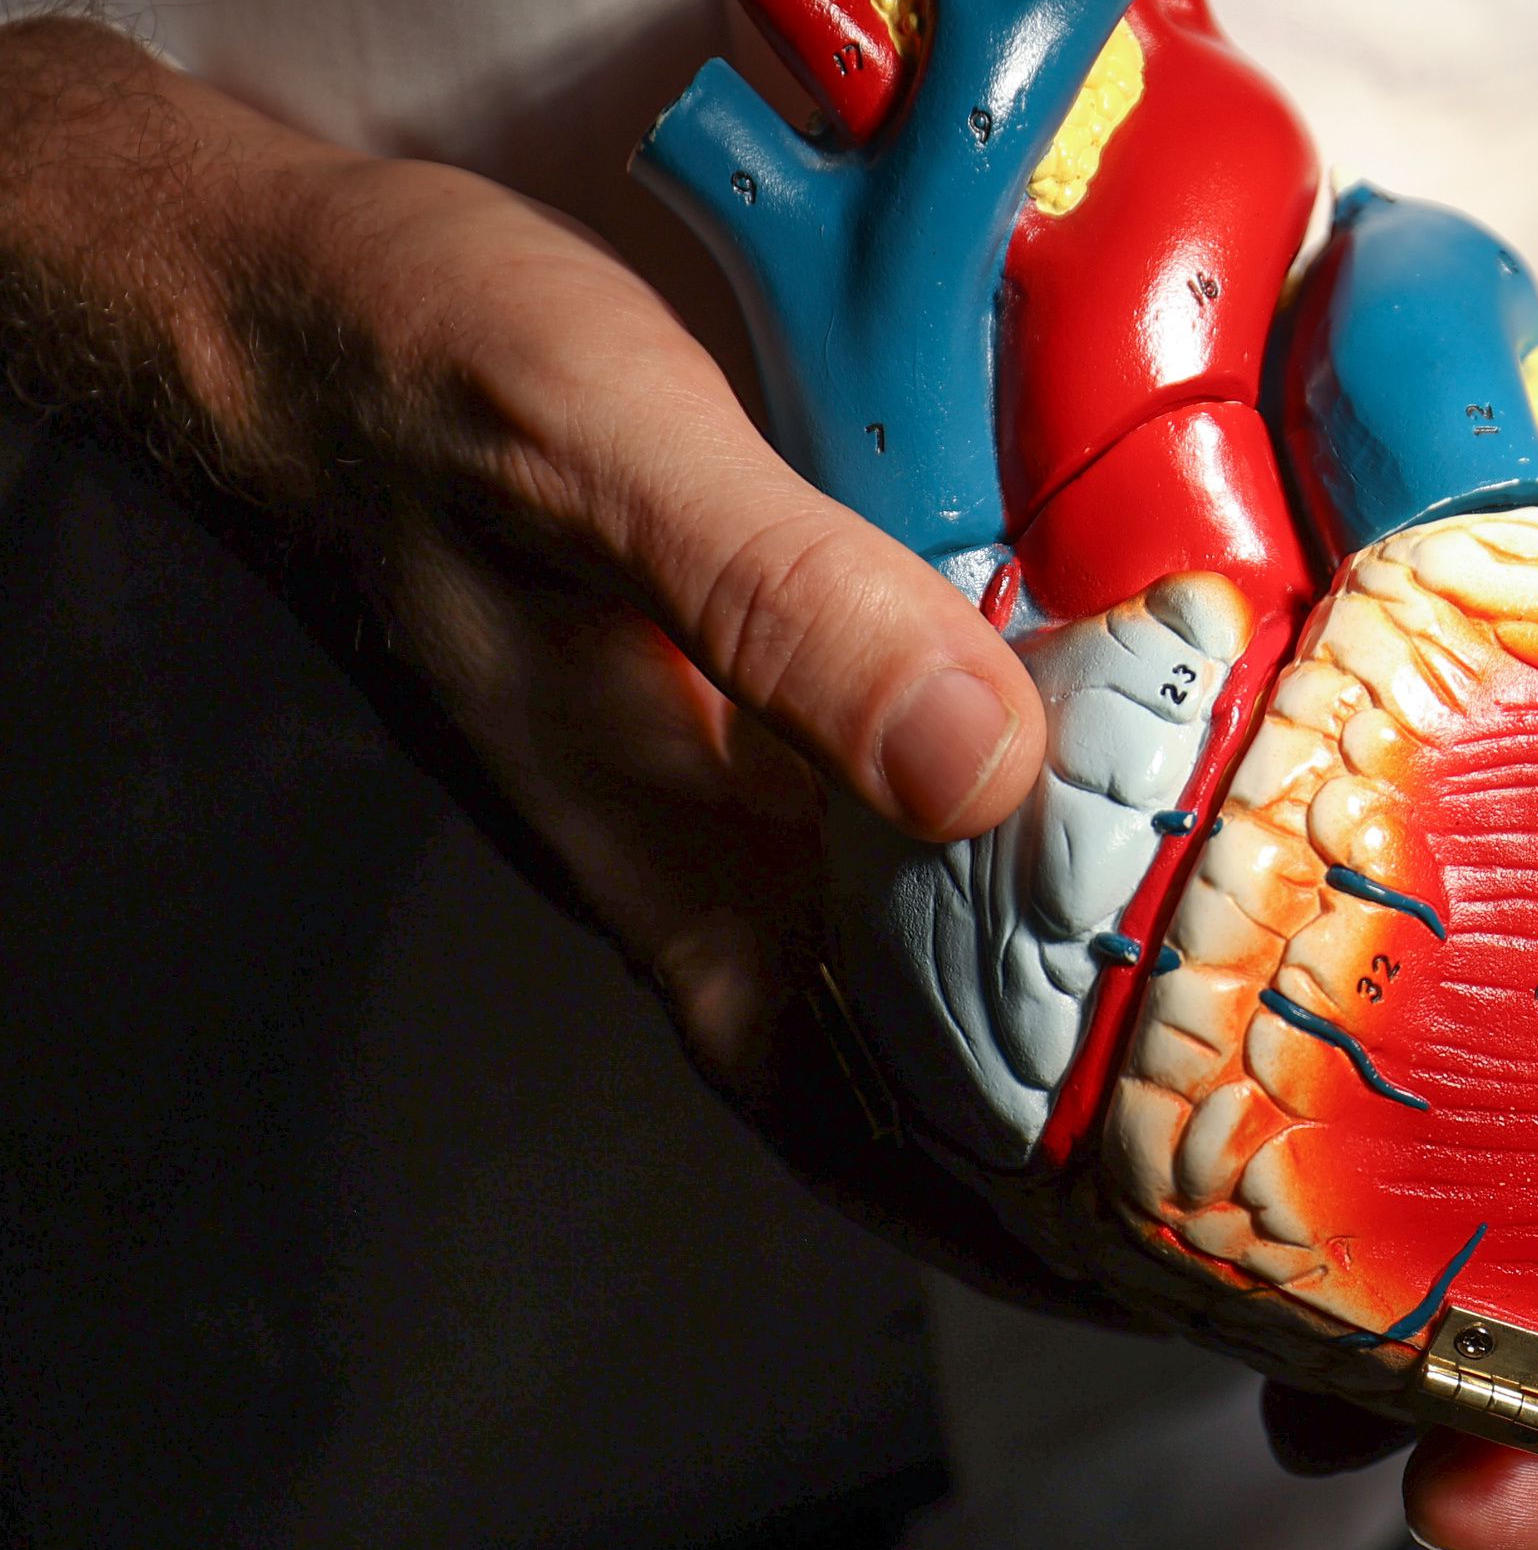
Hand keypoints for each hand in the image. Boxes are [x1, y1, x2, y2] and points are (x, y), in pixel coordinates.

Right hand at [0, 16, 1105, 1314]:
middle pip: (910, 1037)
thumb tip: (987, 774)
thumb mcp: (602, 453)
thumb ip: (784, 608)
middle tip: (1242, 1152)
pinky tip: (1126, 785)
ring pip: (915, 917)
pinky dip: (1019, 816)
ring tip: (1227, 1007)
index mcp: (660, 857)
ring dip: (1058, 969)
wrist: (282, 292)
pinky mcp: (747, 678)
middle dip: (1067, 1112)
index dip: (1000, 1202)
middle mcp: (705, 842)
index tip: (1154, 1257)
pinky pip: (903, 795)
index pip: (847, 1103)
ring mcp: (726, 767)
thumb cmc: (406, 371)